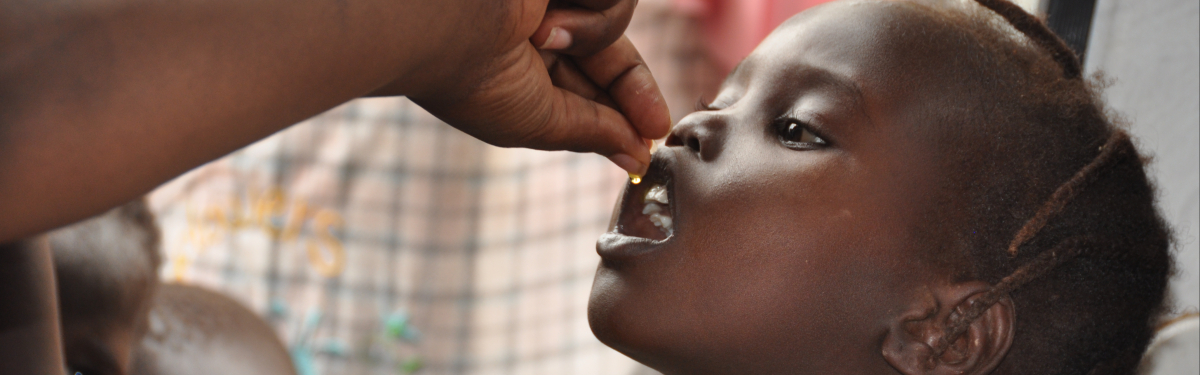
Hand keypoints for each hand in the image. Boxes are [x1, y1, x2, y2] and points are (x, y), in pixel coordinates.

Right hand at [375, 0, 669, 175]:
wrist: (435, 20)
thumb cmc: (472, 80)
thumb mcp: (539, 121)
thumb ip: (593, 133)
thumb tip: (636, 156)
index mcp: (519, 63)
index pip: (588, 85)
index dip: (624, 111)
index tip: (651, 141)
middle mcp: (535, 26)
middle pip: (611, 55)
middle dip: (635, 92)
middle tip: (654, 127)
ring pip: (615, 18)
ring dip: (592, 35)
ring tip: (542, 36)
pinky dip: (591, 14)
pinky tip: (545, 15)